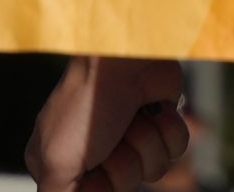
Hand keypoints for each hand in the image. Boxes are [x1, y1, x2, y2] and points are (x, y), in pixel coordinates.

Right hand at [26, 56, 189, 191]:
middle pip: (125, 186)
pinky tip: (153, 108)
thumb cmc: (84, 106)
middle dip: (125, 162)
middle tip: (112, 136)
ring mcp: (131, 134)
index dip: (102, 187)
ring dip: (147, 142)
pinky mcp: (159, 118)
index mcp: (64, 163)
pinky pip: (177, 148)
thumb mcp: (56, 165)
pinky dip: (168, 129)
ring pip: (155, 169)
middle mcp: (97, 151)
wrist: (121, 55)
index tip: (95, 168)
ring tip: (132, 118)